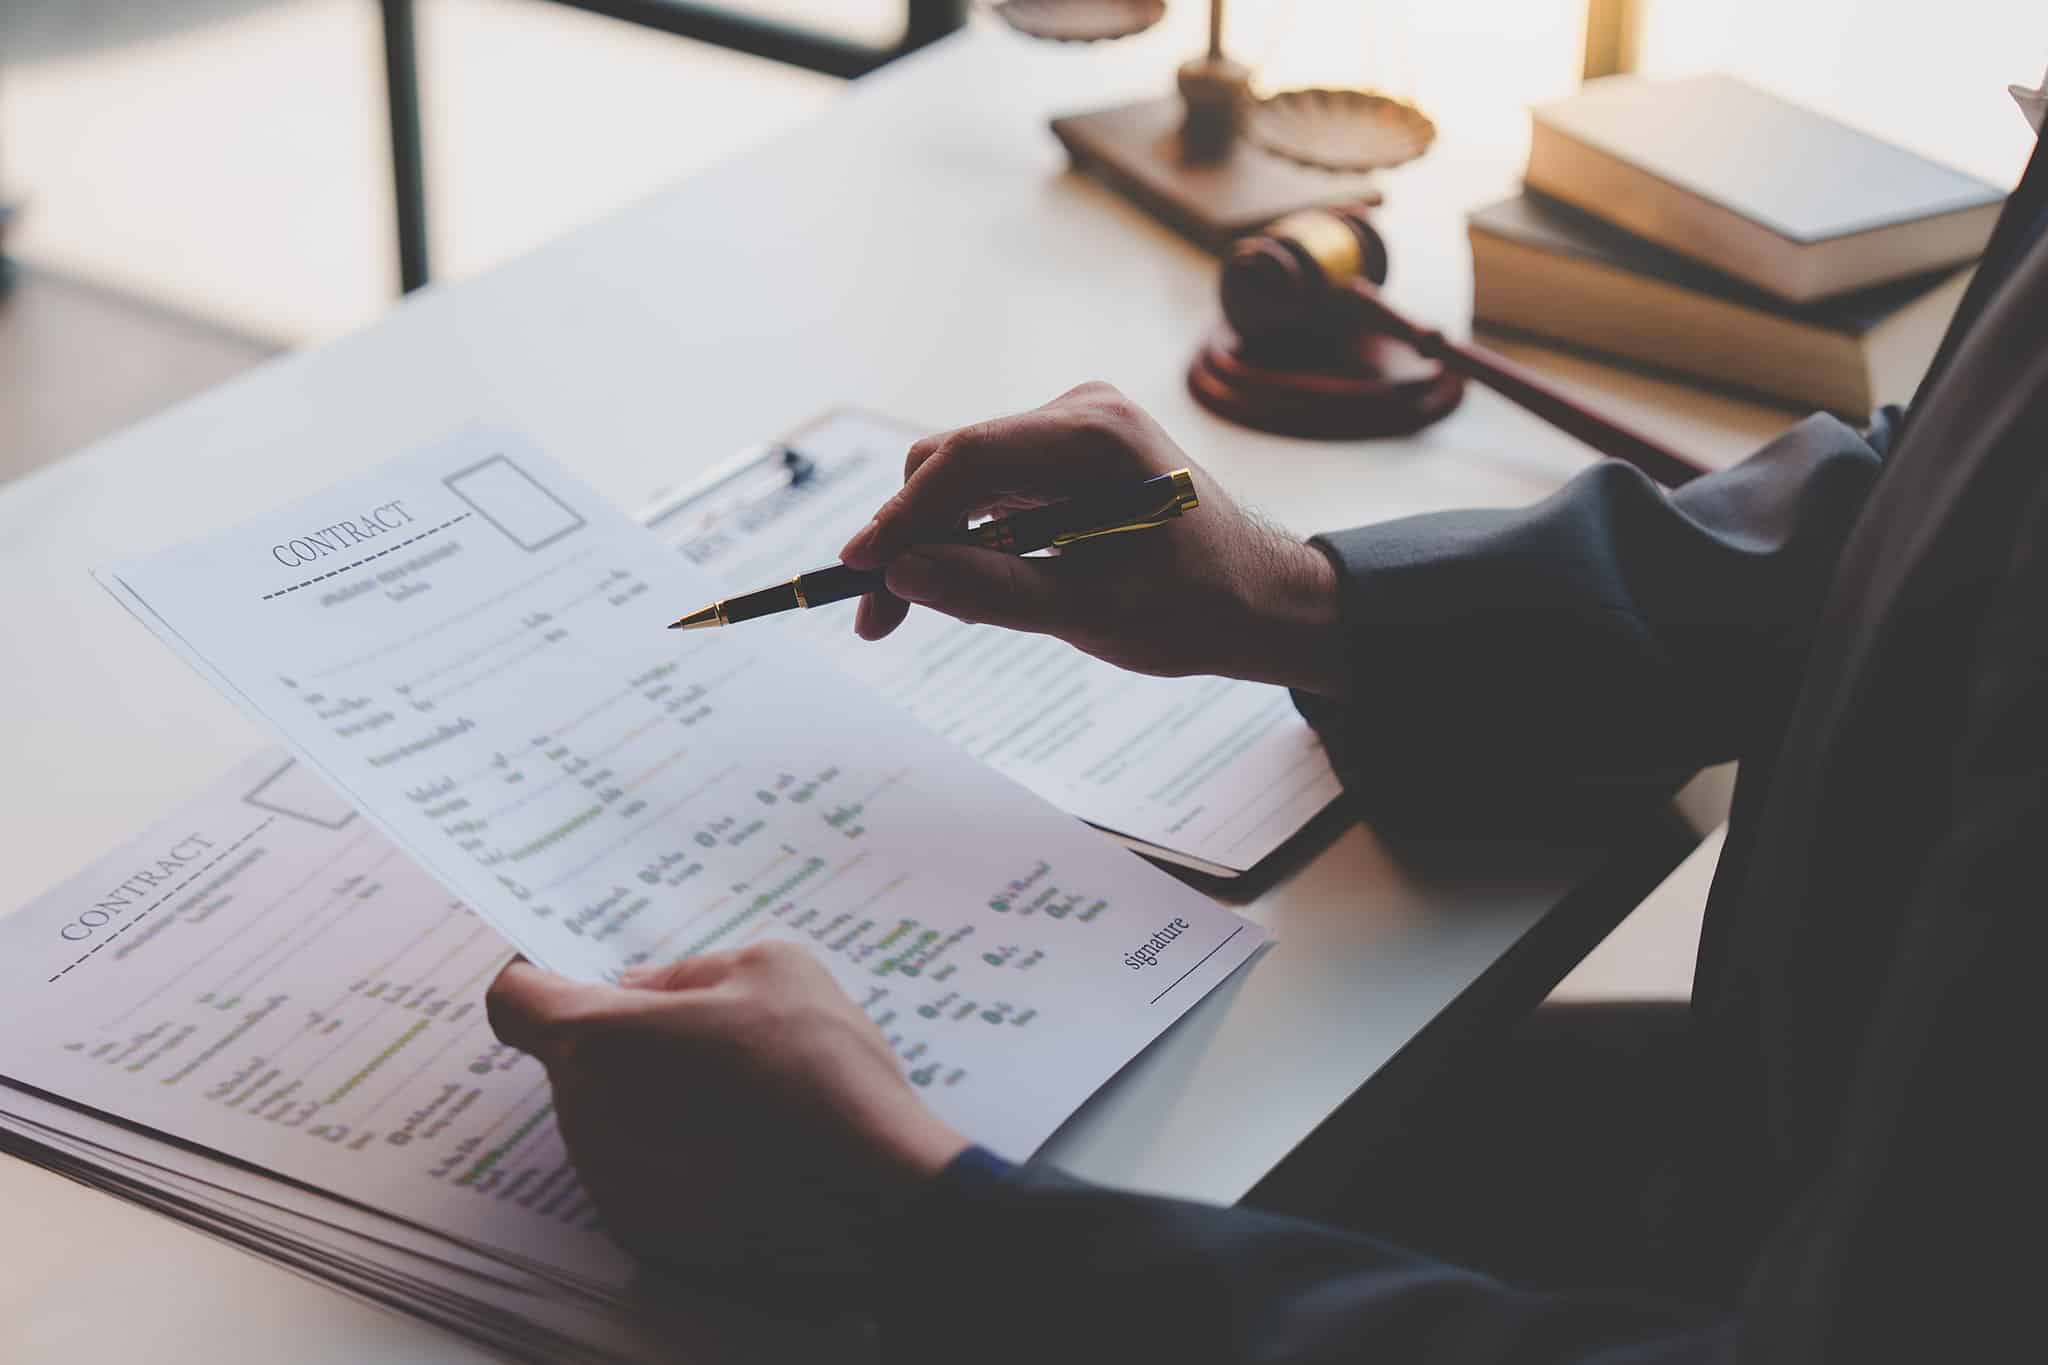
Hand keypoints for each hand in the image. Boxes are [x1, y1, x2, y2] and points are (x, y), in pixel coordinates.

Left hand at [485, 942, 967, 1273]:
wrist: (872, 1189)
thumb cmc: (818, 1065)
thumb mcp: (772, 966)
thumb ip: (687, 970)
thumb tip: (644, 989)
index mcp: (602, 1039)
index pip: (515, 999)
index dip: (539, 977)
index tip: (578, 973)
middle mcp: (588, 1116)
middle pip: (574, 1061)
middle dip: (623, 1041)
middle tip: (703, 1035)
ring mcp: (612, 1182)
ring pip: (607, 1118)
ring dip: (649, 1099)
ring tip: (738, 1097)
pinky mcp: (645, 1232)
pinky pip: (638, 1173)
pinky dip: (674, 1156)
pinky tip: (742, 1148)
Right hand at [839, 383, 1350, 697]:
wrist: (1260, 601)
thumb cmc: (1195, 608)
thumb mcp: (1090, 614)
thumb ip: (991, 592)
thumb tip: (900, 575)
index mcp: (1096, 436)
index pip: (966, 461)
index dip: (900, 517)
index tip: (857, 571)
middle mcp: (1080, 412)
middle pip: (953, 461)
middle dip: (908, 536)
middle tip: (879, 618)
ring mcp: (1073, 427)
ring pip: (964, 475)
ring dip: (935, 539)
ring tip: (917, 613)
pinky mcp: (1066, 453)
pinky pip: (991, 485)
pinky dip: (968, 534)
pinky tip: (972, 581)